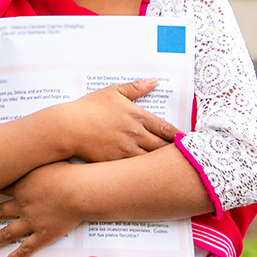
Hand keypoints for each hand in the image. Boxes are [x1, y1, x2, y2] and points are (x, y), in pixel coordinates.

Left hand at [0, 161, 82, 256]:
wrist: (80, 191)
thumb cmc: (68, 172)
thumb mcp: (48, 160)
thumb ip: (38, 157)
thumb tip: (35, 146)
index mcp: (22, 186)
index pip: (0, 188)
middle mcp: (22, 205)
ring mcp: (32, 221)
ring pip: (9, 232)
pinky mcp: (44, 234)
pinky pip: (28, 247)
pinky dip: (18, 254)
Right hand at [55, 78, 177, 163]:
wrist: (67, 127)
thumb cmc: (88, 108)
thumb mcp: (112, 92)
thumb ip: (136, 88)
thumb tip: (154, 81)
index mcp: (137, 116)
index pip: (167, 128)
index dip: (180, 136)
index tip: (188, 141)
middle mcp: (136, 134)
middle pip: (164, 146)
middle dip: (175, 152)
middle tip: (186, 157)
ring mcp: (126, 149)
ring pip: (152, 160)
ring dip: (162, 164)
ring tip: (171, 168)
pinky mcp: (116, 162)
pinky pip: (136, 169)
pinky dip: (145, 172)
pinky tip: (151, 175)